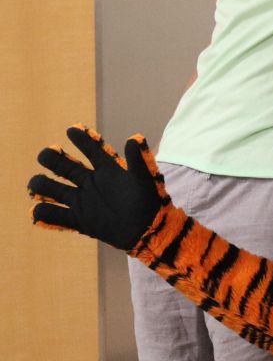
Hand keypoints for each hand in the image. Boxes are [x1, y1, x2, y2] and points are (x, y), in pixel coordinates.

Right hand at [28, 126, 166, 250]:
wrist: (150, 231)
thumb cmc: (149, 202)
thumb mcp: (145, 179)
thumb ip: (139, 160)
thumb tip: (135, 138)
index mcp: (108, 170)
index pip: (91, 149)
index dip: (81, 139)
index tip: (71, 129)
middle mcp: (92, 183)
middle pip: (65, 167)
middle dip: (52, 159)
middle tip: (45, 155)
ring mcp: (84, 201)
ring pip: (55, 190)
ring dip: (42, 185)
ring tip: (35, 185)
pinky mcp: (80, 221)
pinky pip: (57, 217)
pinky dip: (44, 214)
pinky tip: (37, 211)